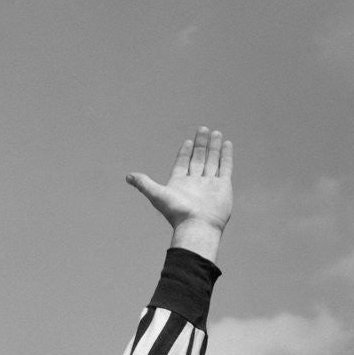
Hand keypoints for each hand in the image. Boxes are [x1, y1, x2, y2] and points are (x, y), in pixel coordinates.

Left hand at [126, 127, 232, 261]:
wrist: (197, 226)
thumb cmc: (177, 212)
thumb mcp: (157, 195)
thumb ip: (144, 184)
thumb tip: (127, 176)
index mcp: (180, 184)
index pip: (183, 163)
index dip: (185, 152)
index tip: (188, 141)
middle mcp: (195, 183)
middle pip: (198, 159)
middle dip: (200, 145)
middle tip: (202, 129)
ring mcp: (210, 184)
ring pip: (212, 161)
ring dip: (213, 147)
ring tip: (215, 132)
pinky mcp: (223, 186)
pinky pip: (225, 167)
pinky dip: (226, 156)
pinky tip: (226, 144)